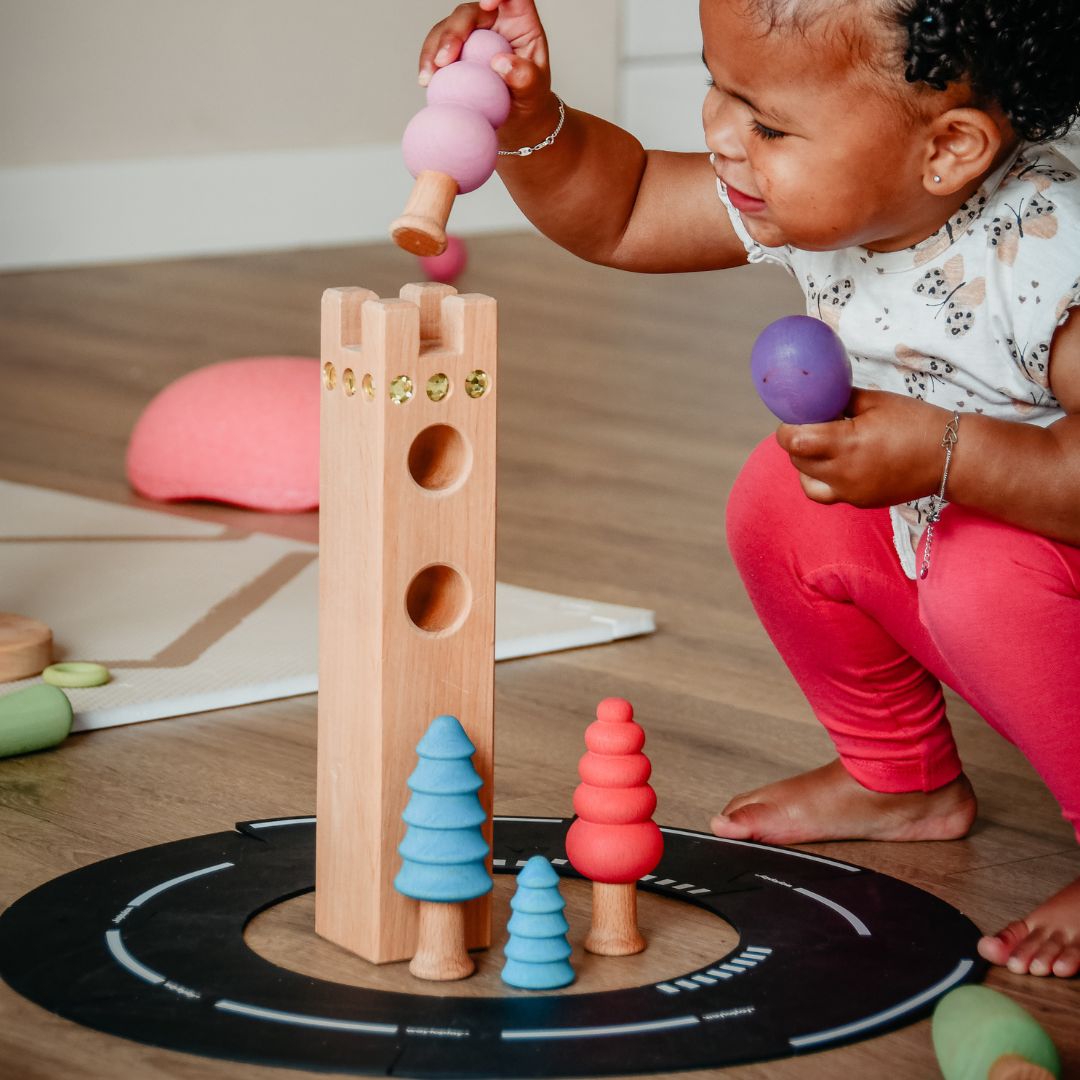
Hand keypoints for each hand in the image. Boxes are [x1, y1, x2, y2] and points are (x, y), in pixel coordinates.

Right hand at [419, 2, 549, 118]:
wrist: (517, 117)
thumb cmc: (530, 98)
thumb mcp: (534, 91)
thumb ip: (525, 77)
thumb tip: (500, 63)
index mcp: (519, 21)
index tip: (487, 5)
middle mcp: (494, 22)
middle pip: (468, 13)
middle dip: (453, 32)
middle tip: (444, 61)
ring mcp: (473, 34)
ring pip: (447, 26)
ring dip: (433, 49)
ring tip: (429, 77)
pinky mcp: (458, 49)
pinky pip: (437, 46)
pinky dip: (429, 61)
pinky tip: (426, 80)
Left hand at [776, 389, 953, 507]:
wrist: (950, 457)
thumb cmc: (916, 422)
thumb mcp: (875, 401)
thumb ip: (840, 400)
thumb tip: (815, 395)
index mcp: (847, 444)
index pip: (794, 441)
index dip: (787, 427)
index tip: (795, 416)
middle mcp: (844, 473)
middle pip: (797, 460)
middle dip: (797, 442)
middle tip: (812, 425)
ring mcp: (850, 492)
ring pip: (806, 480)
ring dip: (805, 462)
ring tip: (821, 445)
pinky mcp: (859, 502)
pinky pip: (824, 494)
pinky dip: (819, 479)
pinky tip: (832, 464)